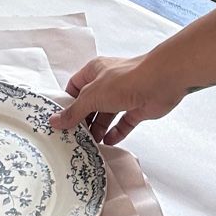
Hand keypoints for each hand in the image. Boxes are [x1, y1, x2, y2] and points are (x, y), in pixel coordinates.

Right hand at [49, 52, 189, 144]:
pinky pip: (124, 123)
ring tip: (90, 143)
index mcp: (94, 71)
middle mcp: (108, 83)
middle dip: (83, 120)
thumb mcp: (92, 96)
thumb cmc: (124, 81)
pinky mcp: (137, 108)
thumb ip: (74, 111)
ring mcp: (124, 96)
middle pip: (91, 104)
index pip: (75, 87)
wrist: (161, 82)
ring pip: (107, 115)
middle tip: (74, 137)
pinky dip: (116, 133)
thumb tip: (54, 121)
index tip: (60, 120)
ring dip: (98, 129)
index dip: (67, 102)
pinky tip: (108, 143)